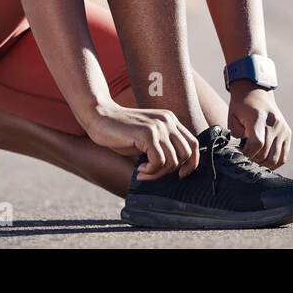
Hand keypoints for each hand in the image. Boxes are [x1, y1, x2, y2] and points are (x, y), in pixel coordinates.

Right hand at [83, 101, 200, 180]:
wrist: (99, 117)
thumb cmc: (120, 131)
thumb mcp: (146, 137)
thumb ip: (161, 147)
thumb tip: (174, 172)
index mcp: (170, 120)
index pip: (193, 143)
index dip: (191, 163)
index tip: (180, 175)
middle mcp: (168, 121)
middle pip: (187, 153)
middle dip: (172, 171)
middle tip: (154, 174)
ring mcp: (158, 126)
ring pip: (172, 160)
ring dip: (157, 173)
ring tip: (142, 172)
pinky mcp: (147, 133)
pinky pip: (159, 161)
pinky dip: (150, 171)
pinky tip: (138, 169)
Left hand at [226, 81, 290, 169]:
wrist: (256, 92)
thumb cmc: (241, 105)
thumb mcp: (232, 117)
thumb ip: (236, 134)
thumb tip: (243, 150)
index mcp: (259, 117)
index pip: (257, 143)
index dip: (247, 153)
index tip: (240, 151)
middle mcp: (274, 123)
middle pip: (265, 153)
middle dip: (252, 159)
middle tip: (244, 156)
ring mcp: (283, 129)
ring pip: (275, 159)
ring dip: (262, 163)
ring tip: (253, 158)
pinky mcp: (287, 134)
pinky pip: (283, 157)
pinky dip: (274, 163)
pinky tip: (264, 161)